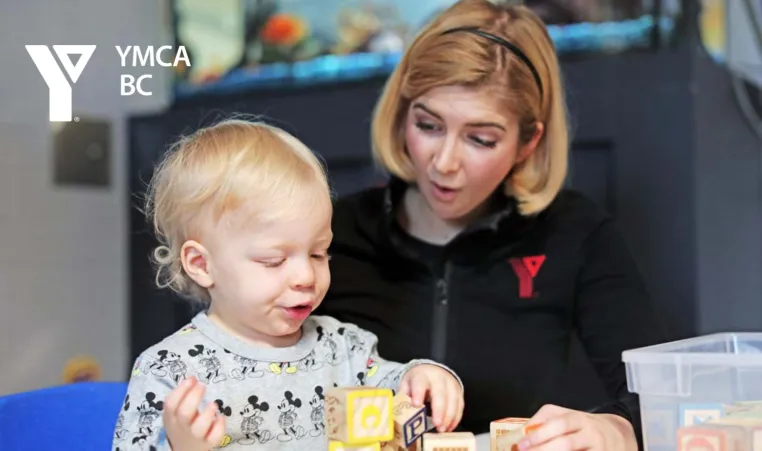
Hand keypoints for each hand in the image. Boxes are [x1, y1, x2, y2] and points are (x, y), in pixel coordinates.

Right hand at [163, 376, 226, 450]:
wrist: (185, 449)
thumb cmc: (182, 424)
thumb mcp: (175, 412)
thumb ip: (182, 395)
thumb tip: (192, 378)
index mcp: (171, 417)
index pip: (171, 404)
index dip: (181, 390)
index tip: (192, 379)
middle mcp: (182, 427)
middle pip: (184, 413)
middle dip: (194, 397)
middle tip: (203, 385)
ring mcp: (196, 436)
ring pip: (199, 427)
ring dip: (207, 413)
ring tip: (213, 404)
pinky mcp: (208, 442)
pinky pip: (214, 437)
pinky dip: (219, 427)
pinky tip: (220, 417)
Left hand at [398, 364, 463, 432]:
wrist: (432, 371)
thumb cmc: (417, 381)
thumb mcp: (407, 384)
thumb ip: (404, 396)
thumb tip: (398, 411)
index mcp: (421, 375)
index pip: (420, 383)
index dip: (418, 393)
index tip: (416, 404)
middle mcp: (438, 377)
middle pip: (440, 393)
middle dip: (439, 410)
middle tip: (437, 424)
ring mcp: (450, 383)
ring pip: (453, 399)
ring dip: (449, 416)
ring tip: (443, 429)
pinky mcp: (458, 390)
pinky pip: (460, 404)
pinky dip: (456, 417)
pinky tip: (450, 427)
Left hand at [517, 404, 636, 450]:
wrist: (618, 436)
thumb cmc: (585, 427)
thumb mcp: (568, 416)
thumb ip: (545, 420)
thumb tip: (523, 431)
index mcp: (579, 419)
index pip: (559, 424)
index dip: (539, 434)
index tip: (522, 444)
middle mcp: (591, 434)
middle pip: (565, 443)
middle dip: (542, 450)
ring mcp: (598, 449)